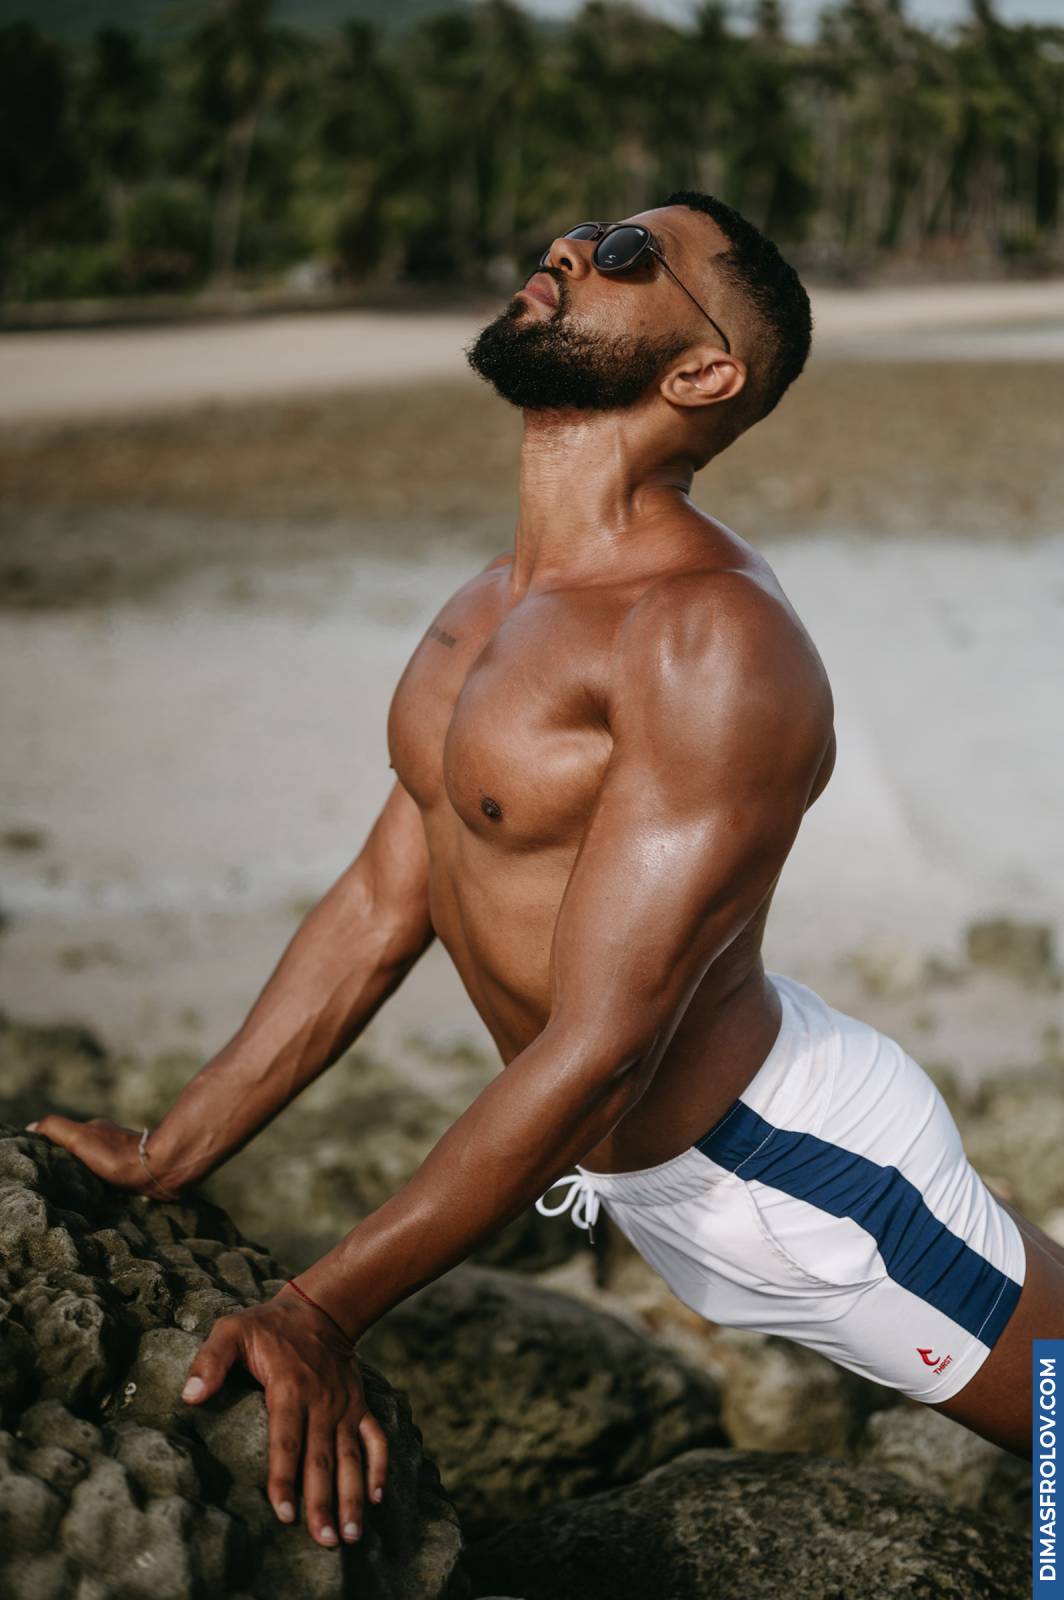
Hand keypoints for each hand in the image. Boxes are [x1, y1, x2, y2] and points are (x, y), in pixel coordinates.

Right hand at [24, 1115, 183, 1198]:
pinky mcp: (134, 1176)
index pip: (66, 1138)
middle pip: (82, 1153)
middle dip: (69, 1164)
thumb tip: (31, 1127)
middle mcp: (110, 1141)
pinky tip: (98, 1199)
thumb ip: (56, 1129)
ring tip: (73, 1193)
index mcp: (96, 1130)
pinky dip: (103, 1188)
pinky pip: (112, 1182)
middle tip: (54, 1181)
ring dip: (87, 1178)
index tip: (41, 1162)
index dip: (51, 1148)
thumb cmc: (117, 1154)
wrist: (158, 1169)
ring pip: (98, 1168)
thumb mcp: (80, 1137)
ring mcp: (124, 1158)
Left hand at [180, 1285, 387, 1547]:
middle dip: (323, 1502)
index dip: (284, 1477)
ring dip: (352, 1496)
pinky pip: (375, 1438)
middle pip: (322, 1458)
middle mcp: (322, 1401)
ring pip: (351, 1456)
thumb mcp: (232, 1330)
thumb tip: (190, 1396)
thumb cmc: (268, 1326)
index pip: (286, 1439)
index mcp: (289, 1387)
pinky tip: (376, 1498)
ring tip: (351, 1533)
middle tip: (325, 1541)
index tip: (284, 1513)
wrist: (320, 1308)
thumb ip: (211, 1361)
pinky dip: (378, 1467)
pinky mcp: (359, 1405)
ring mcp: (344, 1405)